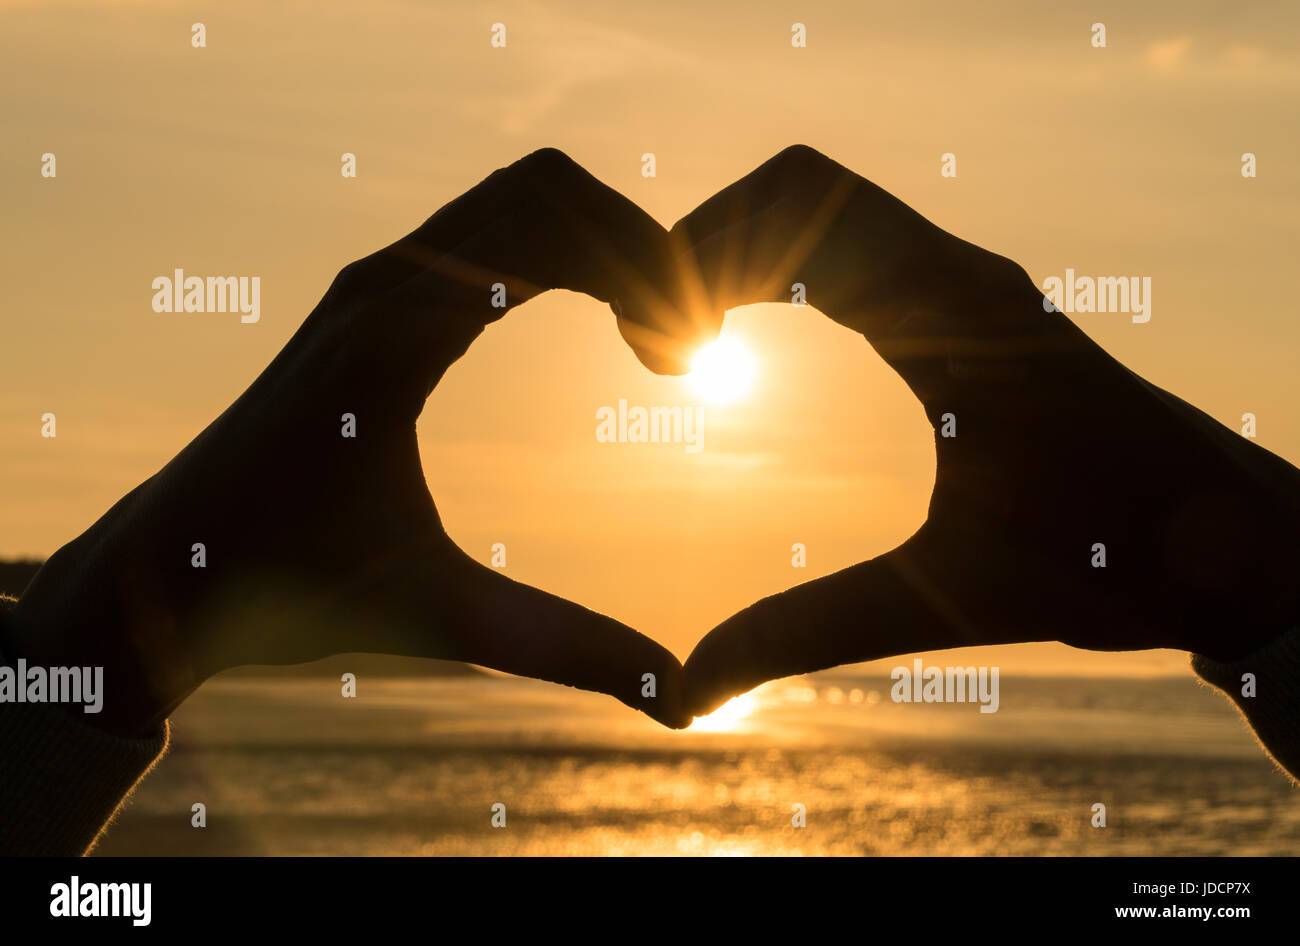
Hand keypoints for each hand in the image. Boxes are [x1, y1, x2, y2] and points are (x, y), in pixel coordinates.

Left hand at [6, 149, 707, 735]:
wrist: (166, 570)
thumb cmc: (288, 591)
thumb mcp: (443, 620)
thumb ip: (568, 650)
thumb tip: (680, 698)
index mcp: (393, 339)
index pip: (550, 229)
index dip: (645, 267)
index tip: (689, 352)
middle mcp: (380, 284)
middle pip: (545, 189)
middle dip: (637, 244)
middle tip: (685, 344)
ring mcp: (372, 282)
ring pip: (516, 199)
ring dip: (599, 244)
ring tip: (655, 337)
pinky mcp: (372, 298)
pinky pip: (485, 231)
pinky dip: (558, 253)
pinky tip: (596, 322)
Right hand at [668, 145, 1299, 716]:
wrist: (1235, 544)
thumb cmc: (1114, 566)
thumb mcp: (943, 599)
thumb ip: (804, 633)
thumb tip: (688, 691)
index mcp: (957, 317)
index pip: (801, 215)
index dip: (701, 257)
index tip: (655, 347)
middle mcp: (965, 273)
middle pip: (798, 189)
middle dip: (705, 243)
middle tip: (658, 343)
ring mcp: (972, 279)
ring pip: (826, 206)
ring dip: (743, 252)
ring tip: (686, 345)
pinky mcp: (974, 301)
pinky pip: (858, 243)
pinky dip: (783, 268)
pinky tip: (747, 339)